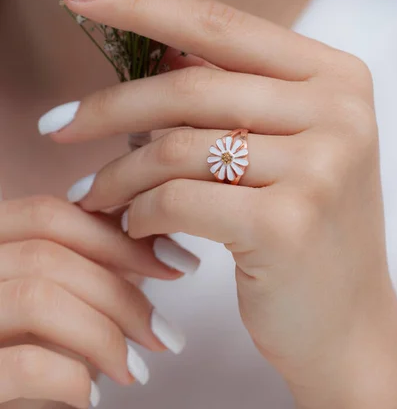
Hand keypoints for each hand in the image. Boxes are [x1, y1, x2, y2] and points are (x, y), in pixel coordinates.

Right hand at [0, 195, 196, 407]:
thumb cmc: (14, 350)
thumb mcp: (46, 298)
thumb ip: (84, 265)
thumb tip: (154, 244)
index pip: (47, 215)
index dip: (117, 236)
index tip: (171, 262)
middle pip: (48, 254)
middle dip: (121, 293)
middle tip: (164, 333)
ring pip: (39, 298)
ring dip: (104, 335)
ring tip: (134, 371)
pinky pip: (27, 363)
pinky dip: (73, 378)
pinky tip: (90, 397)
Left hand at [44, 0, 396, 406]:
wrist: (346, 321)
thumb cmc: (303, 225)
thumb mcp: (283, 144)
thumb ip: (230, 92)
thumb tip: (155, 52)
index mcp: (333, 75)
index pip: (221, 24)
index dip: (141, 3)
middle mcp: (335, 111)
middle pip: (188, 89)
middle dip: (108, 108)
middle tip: (55, 125)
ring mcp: (318, 166)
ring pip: (175, 147)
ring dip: (118, 173)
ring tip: (92, 193)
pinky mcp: (288, 224)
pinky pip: (178, 200)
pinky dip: (142, 213)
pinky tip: (135, 227)